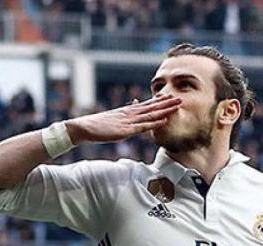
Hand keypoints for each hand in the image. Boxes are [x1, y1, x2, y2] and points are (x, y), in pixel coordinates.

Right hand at [66, 95, 180, 143]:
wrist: (83, 128)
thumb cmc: (96, 126)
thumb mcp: (112, 119)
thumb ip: (123, 116)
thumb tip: (133, 108)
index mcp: (126, 112)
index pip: (146, 105)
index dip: (159, 102)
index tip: (170, 98)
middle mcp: (129, 114)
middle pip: (151, 107)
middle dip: (166, 103)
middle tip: (180, 98)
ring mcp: (128, 121)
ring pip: (150, 115)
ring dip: (164, 110)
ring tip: (177, 105)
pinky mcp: (125, 130)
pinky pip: (143, 126)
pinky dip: (154, 123)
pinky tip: (164, 120)